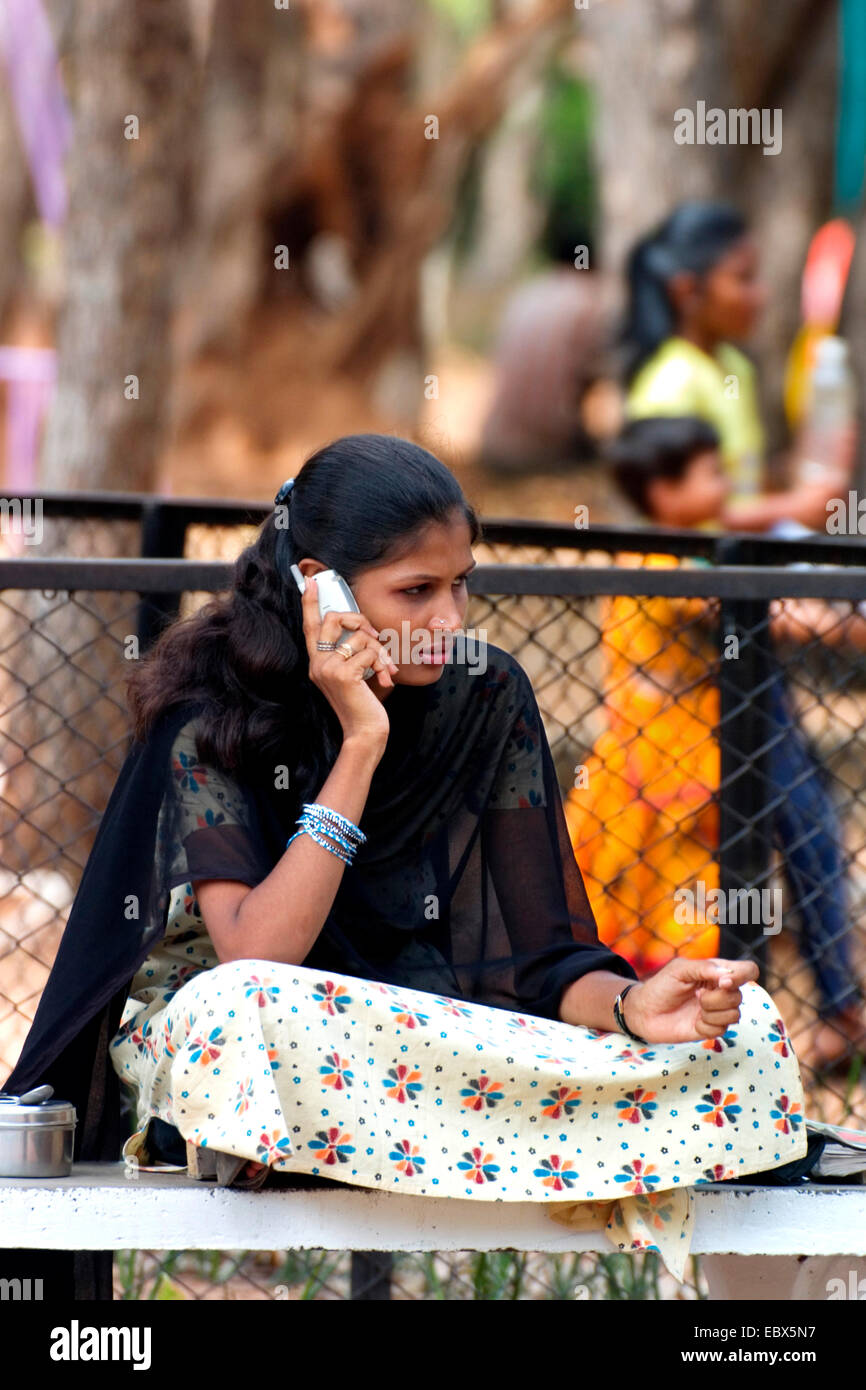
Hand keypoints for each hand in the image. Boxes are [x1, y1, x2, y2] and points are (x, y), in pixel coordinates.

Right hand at [301, 574, 398, 745]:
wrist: (365, 732)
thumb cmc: (363, 704)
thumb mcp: (354, 674)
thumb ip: (352, 653)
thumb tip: (364, 630)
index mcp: (318, 662)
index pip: (310, 626)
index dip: (310, 602)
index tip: (310, 581)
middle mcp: (318, 663)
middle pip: (335, 618)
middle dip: (361, 620)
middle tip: (375, 637)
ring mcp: (327, 668)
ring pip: (360, 637)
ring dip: (380, 652)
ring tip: (385, 671)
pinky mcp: (342, 674)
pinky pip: (369, 652)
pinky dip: (382, 664)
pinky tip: (384, 680)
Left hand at [623, 957, 759, 1043]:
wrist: (644, 1012)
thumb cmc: (661, 985)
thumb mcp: (680, 970)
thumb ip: (704, 968)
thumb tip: (727, 976)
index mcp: (717, 972)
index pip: (748, 970)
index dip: (743, 976)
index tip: (723, 982)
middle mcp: (721, 991)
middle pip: (739, 996)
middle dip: (717, 998)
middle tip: (697, 995)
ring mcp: (717, 1011)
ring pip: (734, 1014)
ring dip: (712, 1012)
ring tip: (695, 1006)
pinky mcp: (711, 1029)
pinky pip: (722, 1030)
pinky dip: (706, 1025)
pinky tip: (694, 1021)